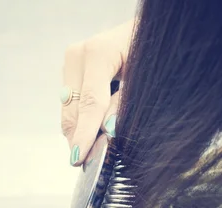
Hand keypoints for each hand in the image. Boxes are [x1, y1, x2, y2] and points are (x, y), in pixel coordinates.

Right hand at [61, 19, 135, 165]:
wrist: (149, 30)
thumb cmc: (153, 51)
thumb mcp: (145, 78)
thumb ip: (125, 103)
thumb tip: (109, 130)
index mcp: (98, 52)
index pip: (89, 102)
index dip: (85, 133)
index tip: (79, 158)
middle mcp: (78, 54)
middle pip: (73, 107)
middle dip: (79, 136)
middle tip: (88, 163)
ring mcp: (71, 60)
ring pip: (69, 107)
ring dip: (80, 129)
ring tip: (93, 149)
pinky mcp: (71, 68)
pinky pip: (72, 101)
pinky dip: (82, 118)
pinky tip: (93, 131)